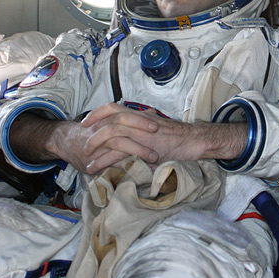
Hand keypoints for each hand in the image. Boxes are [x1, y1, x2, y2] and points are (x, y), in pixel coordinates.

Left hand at [82, 103, 248, 174]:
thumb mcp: (159, 128)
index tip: (86, 121)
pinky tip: (98, 170)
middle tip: (83, 140)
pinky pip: (119, 154)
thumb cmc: (179, 137)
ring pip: (111, 134)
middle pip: (109, 117)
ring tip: (87, 160)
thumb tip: (137, 130)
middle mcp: (138, 122)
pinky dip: (105, 162)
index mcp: (140, 117)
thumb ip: (145, 127)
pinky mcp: (144, 148)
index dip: (97, 113)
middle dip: (92, 128)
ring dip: (96, 147)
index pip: (114, 107)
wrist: (195, 141)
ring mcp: (140, 134)